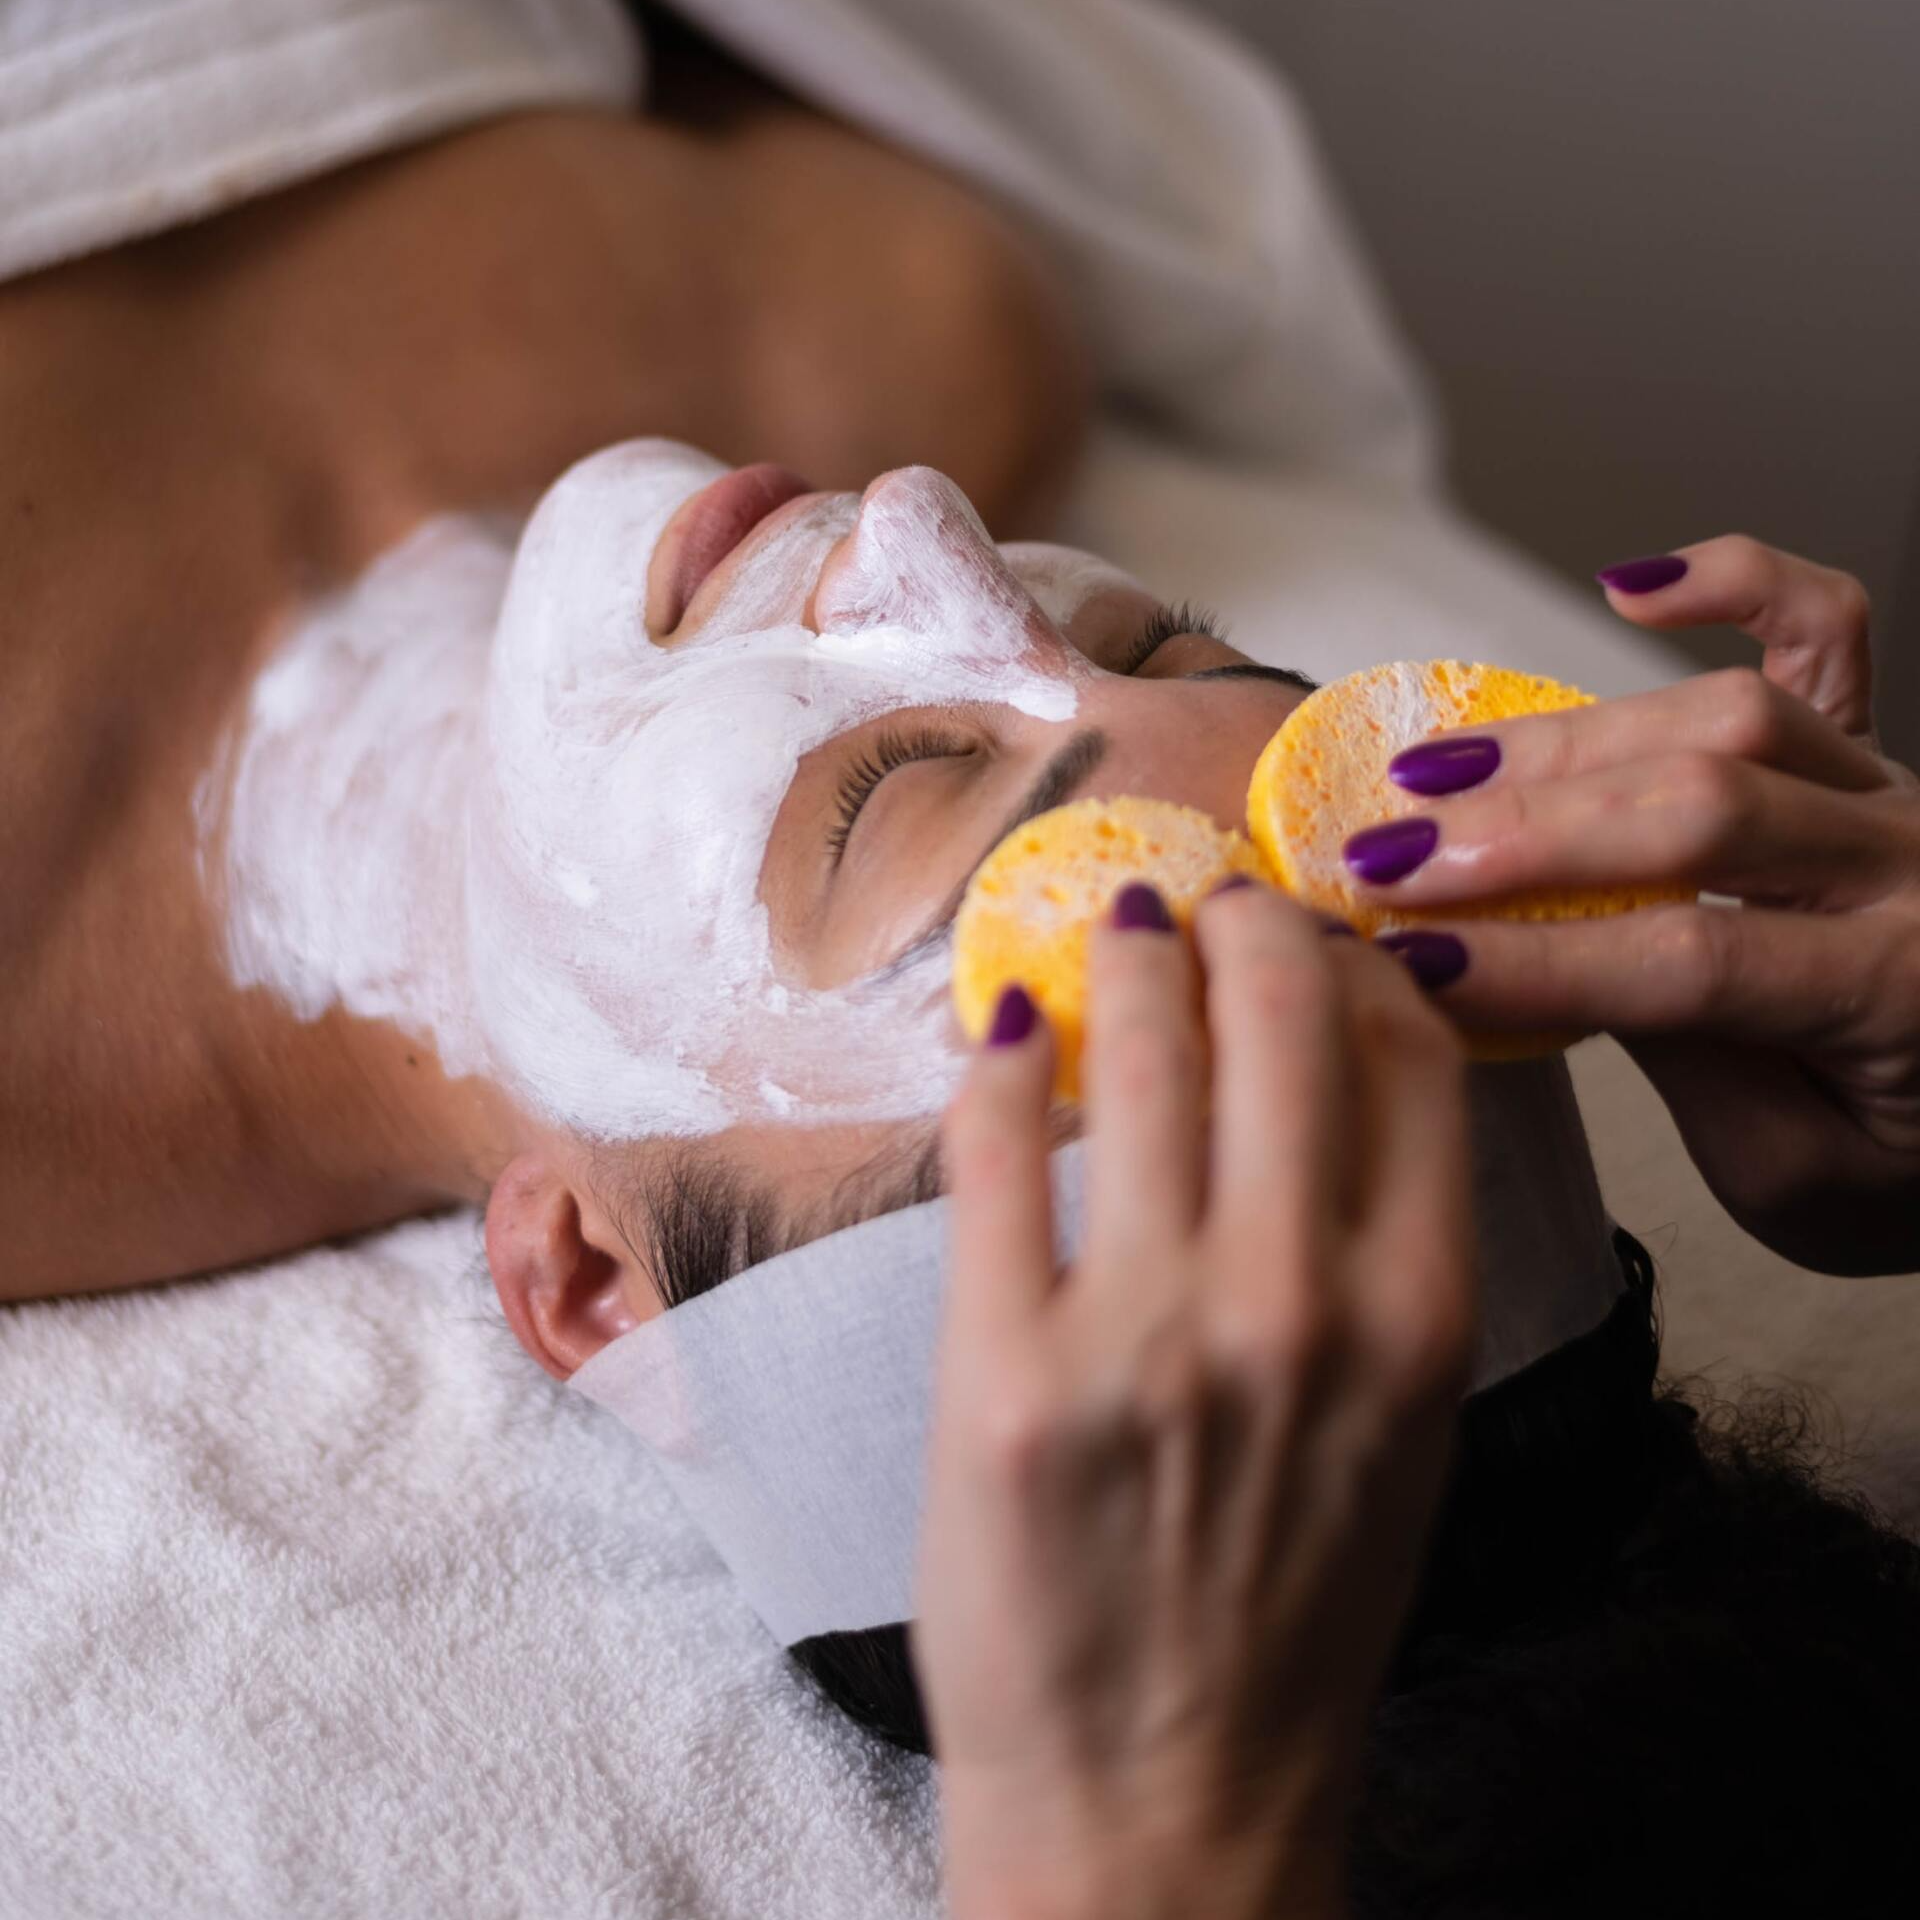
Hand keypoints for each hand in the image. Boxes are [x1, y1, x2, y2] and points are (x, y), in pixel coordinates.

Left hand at [915, 881, 1473, 1919]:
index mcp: (1418, 1317)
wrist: (1162, 1794)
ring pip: (1136, 1044)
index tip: (1309, 938)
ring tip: (1112, 939)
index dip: (1355, 964)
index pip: (1410, 1053)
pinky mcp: (998, 1367)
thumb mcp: (1403, 1431)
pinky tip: (998, 1038)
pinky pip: (993, 1144)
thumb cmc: (1289, 1609)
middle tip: (1202, 908)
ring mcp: (1142, 1332)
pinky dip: (994, 1062)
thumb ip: (1386, 1249)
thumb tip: (1331, 1067)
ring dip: (1123, 960)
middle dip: (1241, 924)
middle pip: (1280, 1011)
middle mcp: (1294, 1304)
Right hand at [1349, 535, 1919, 1274]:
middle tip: (1390, 860)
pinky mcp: (1880, 744)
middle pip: (1701, 808)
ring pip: (1729, 715)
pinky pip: (1829, 628)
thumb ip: (1680, 1066)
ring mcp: (1896, 788)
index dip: (1537, 958)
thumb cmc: (1902, 1160)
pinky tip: (1631, 590)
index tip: (1409, 962)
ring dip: (1565, 739)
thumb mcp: (1794, 1174)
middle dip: (1525, 833)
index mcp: (1898, 992)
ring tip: (1435, 773)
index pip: (1690, 961)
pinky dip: (1737, 583)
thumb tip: (1529, 959)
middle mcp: (1910, 866)